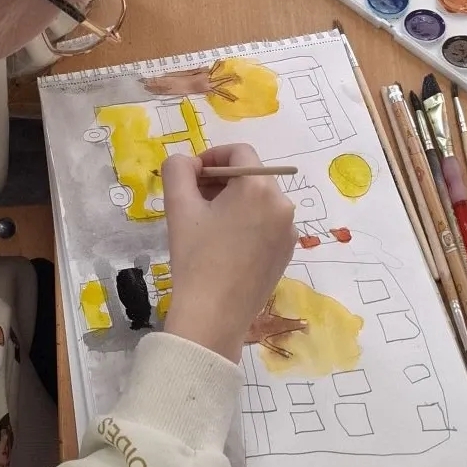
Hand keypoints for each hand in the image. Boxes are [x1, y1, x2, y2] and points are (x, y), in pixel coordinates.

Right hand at [162, 145, 297, 361]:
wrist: (213, 315)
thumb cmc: (195, 257)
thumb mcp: (178, 206)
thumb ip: (178, 169)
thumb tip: (188, 162)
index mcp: (259, 187)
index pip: (238, 151)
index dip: (211, 156)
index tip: (191, 176)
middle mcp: (282, 204)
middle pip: (250, 175)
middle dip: (220, 180)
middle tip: (193, 200)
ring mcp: (288, 230)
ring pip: (258, 200)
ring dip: (232, 202)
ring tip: (206, 225)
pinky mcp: (286, 252)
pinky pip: (266, 223)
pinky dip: (246, 223)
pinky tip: (224, 245)